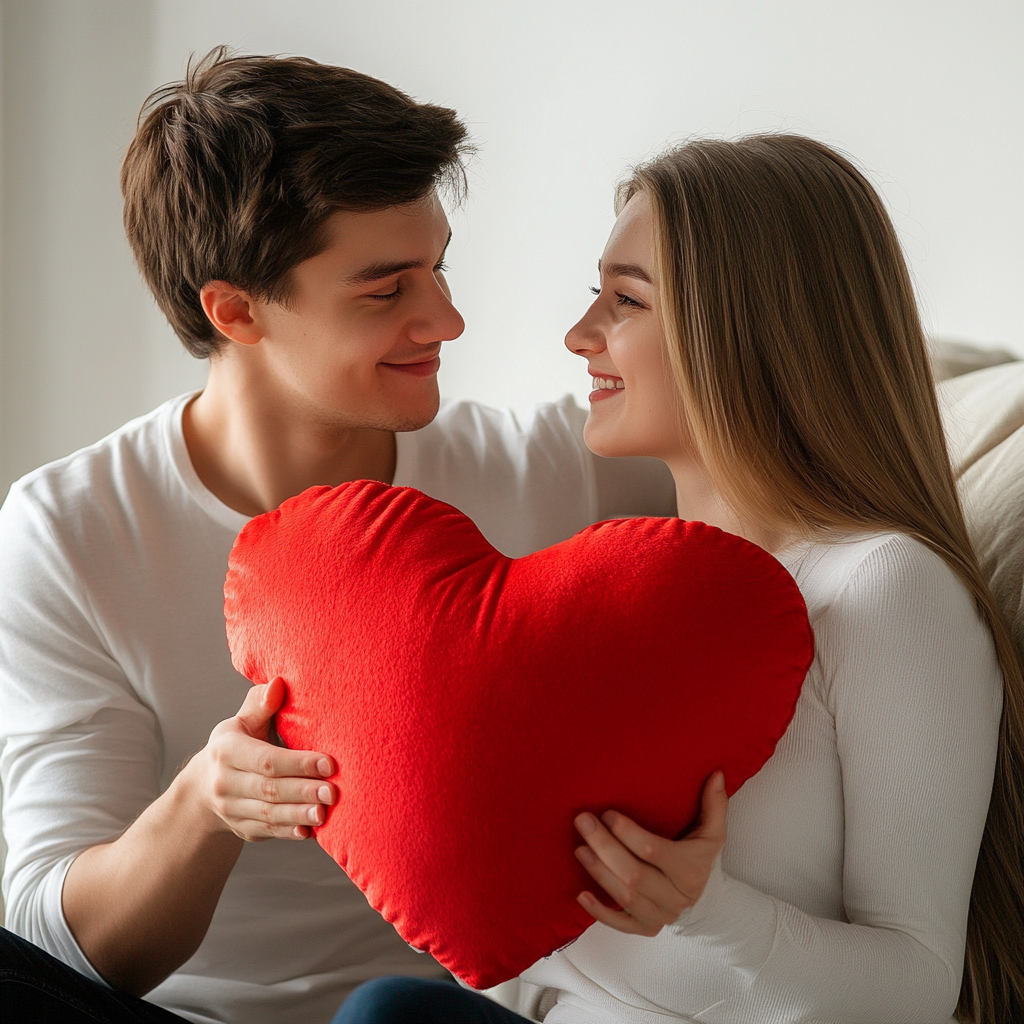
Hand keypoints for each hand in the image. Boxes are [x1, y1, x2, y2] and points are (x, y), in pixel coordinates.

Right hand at [182, 677, 336, 840]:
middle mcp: (224, 783)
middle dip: (304, 791)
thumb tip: (279, 683)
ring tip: (326, 812)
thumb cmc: (238, 743)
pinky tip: (311, 831)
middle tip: (333, 792)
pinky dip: (290, 832)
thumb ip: (261, 703)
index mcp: (226, 751)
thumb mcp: (243, 721)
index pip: (266, 760)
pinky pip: (269, 831)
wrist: (206, 786)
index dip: (298, 763)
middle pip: (269, 789)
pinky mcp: (243, 829)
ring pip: (269, 814)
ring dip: (300, 815)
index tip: (329, 763)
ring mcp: (231, 810)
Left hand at [573, 770, 727, 935]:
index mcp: (690, 870)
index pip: (653, 851)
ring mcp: (661, 915)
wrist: (705, 900)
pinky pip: (621, 925)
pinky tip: (581, 895)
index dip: (628, 832)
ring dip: (599, 872)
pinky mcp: (646, 928)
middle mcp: (676, 897)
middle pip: (634, 874)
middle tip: (584, 822)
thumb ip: (714, 804)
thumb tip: (717, 774)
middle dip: (605, 846)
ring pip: (625, 897)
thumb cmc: (700, 858)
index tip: (607, 813)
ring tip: (579, 849)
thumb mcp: (712, 833)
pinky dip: (600, 912)